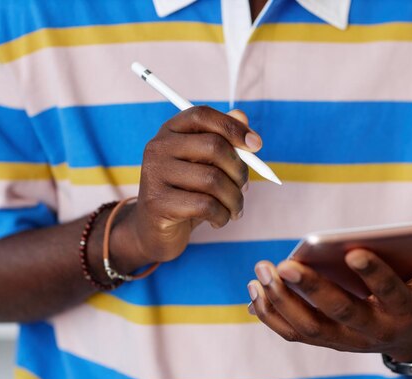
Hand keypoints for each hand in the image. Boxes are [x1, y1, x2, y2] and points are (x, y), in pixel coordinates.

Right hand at [126, 107, 259, 262]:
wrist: (154, 231)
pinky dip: (222, 216)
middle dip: (240, 170)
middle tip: (245, 188)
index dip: (232, 127)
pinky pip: (205, 206)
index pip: (202, 115)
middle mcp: (158, 147)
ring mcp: (154, 174)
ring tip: (235, 209)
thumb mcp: (205, 165)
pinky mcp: (157, 203)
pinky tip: (219, 220)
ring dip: (234, 199)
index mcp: (170, 131)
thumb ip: (223, 140)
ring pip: (213, 180)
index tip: (256, 145)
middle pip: (213, 146)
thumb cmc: (187, 193)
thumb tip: (242, 116)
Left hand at [247, 234, 411, 360]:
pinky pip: (295, 333)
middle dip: (312, 289)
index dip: (374, 274)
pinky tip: (254, 292)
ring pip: (311, 328)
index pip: (392, 293)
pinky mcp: (328, 340)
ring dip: (282, 301)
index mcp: (408, 310)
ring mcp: (349, 340)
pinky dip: (272, 315)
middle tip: (284, 265)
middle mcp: (376, 331)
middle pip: (341, 313)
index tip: (353, 252)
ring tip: (262, 272)